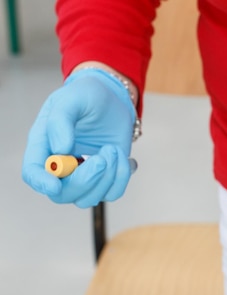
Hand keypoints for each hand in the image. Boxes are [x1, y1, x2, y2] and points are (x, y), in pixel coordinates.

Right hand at [22, 68, 136, 207]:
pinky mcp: (104, 179)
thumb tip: (60, 150)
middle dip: (85, 181)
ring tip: (113, 148)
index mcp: (43, 145)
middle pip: (63, 194)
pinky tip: (124, 157)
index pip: (33, 172)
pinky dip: (122, 176)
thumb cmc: (87, 96)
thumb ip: (61, 121)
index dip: (41, 182)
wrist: (114, 100)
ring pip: (89, 198)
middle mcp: (60, 166)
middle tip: (102, 157)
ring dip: (107, 177)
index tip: (55, 185)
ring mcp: (83, 176)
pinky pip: (113, 192)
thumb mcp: (73, 98)